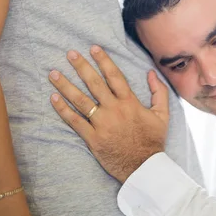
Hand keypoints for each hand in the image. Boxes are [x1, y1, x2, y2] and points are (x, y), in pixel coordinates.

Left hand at [49, 46, 169, 182]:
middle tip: (70, 53)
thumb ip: (159, 92)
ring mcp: (102, 124)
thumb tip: (151, 73)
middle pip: (94, 84)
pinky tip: (53, 98)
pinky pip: (75, 122)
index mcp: (130, 103)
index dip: (103, 60)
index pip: (114, 76)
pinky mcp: (92, 139)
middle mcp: (114, 110)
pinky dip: (63, 110)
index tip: (93, 48)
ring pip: (80, 100)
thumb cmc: (153, 141)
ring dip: (65, 85)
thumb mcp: (163, 115)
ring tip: (53, 73)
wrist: (144, 167)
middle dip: (81, 66)